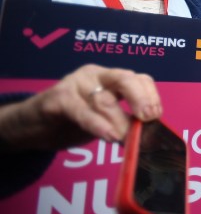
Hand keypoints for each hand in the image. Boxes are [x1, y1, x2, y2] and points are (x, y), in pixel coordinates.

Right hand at [0, 64, 161, 151]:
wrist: (30, 125)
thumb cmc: (73, 121)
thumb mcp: (104, 121)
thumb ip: (124, 122)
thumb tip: (148, 136)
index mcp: (111, 78)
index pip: (140, 79)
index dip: (152, 96)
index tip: (156, 117)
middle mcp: (96, 76)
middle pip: (126, 79)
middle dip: (142, 99)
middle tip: (148, 119)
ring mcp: (75, 84)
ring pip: (104, 98)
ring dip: (119, 121)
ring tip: (126, 138)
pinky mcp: (56, 98)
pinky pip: (80, 110)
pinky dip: (96, 124)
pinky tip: (108, 135)